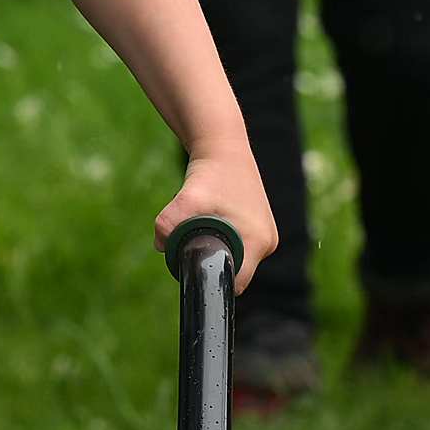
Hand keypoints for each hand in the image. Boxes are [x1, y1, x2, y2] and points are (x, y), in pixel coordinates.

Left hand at [153, 145, 274, 294]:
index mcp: (260, 242)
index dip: (212, 277)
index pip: (237, 282)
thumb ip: (169, 223)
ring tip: (201, 225)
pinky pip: (239, 243)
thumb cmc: (212, 172)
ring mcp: (267, 233)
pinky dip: (222, 237)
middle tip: (191, 241)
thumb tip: (161, 245)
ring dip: (216, 247)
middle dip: (211, 260)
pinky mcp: (261, 225)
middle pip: (236, 270)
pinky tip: (211, 220)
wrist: (223, 146)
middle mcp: (268, 241)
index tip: (191, 264)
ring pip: (236, 256)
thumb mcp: (188, 198)